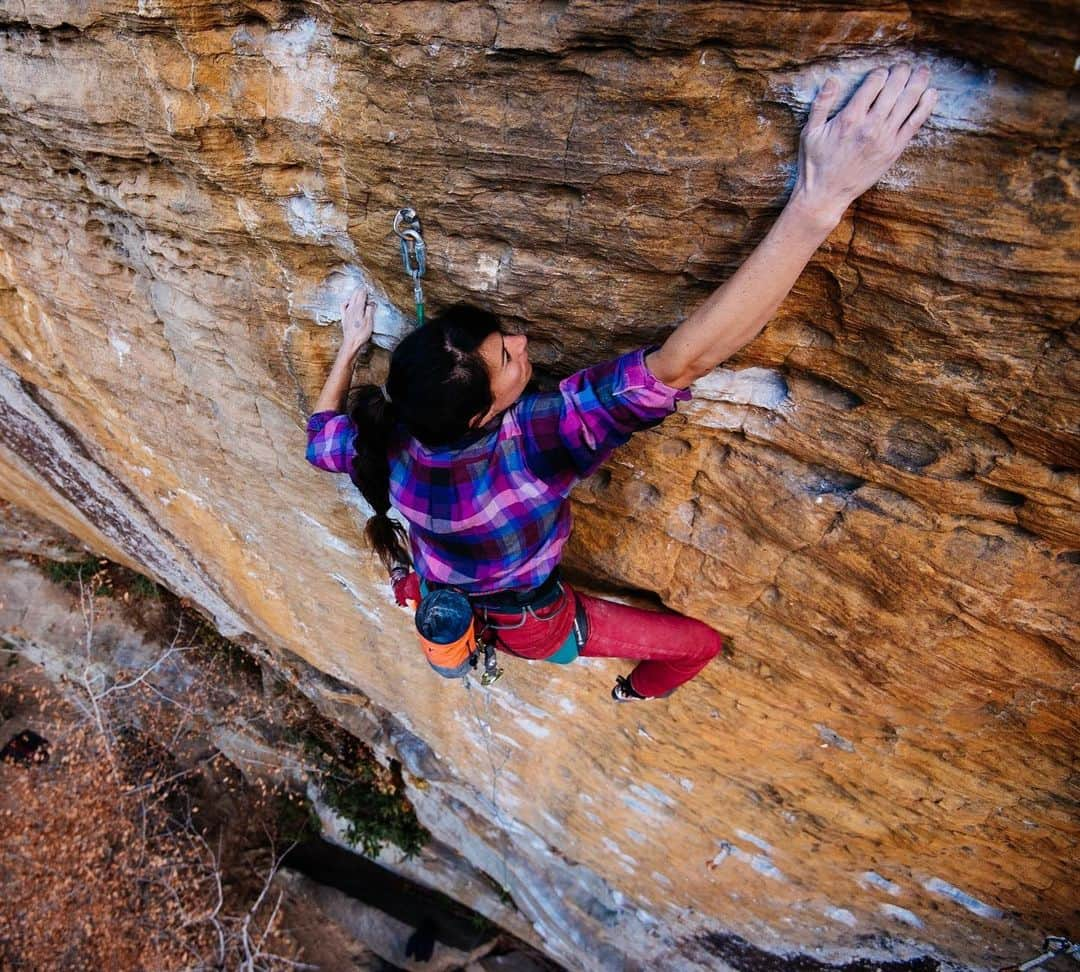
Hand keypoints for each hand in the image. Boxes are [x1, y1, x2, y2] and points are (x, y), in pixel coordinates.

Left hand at [341, 286, 375, 354]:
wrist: (351, 342)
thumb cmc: (361, 334)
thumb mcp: (369, 322)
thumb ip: (370, 310)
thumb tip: (371, 303)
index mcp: (358, 309)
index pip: (361, 296)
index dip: (365, 291)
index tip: (367, 287)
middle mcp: (351, 309)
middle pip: (355, 296)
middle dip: (359, 291)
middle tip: (363, 288)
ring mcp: (346, 313)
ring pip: (350, 300)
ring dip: (354, 295)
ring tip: (357, 293)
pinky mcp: (344, 318)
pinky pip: (343, 306)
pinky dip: (346, 302)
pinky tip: (348, 302)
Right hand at [792, 63, 937, 225]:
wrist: (826, 195)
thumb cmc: (815, 164)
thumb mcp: (810, 132)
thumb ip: (821, 104)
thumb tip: (833, 79)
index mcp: (850, 118)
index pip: (874, 82)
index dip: (880, 72)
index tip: (880, 72)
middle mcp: (870, 125)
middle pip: (895, 87)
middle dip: (902, 71)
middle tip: (903, 66)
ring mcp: (885, 138)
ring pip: (909, 101)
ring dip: (919, 81)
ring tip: (923, 71)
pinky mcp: (894, 150)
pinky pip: (915, 123)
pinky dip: (925, 106)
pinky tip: (931, 93)